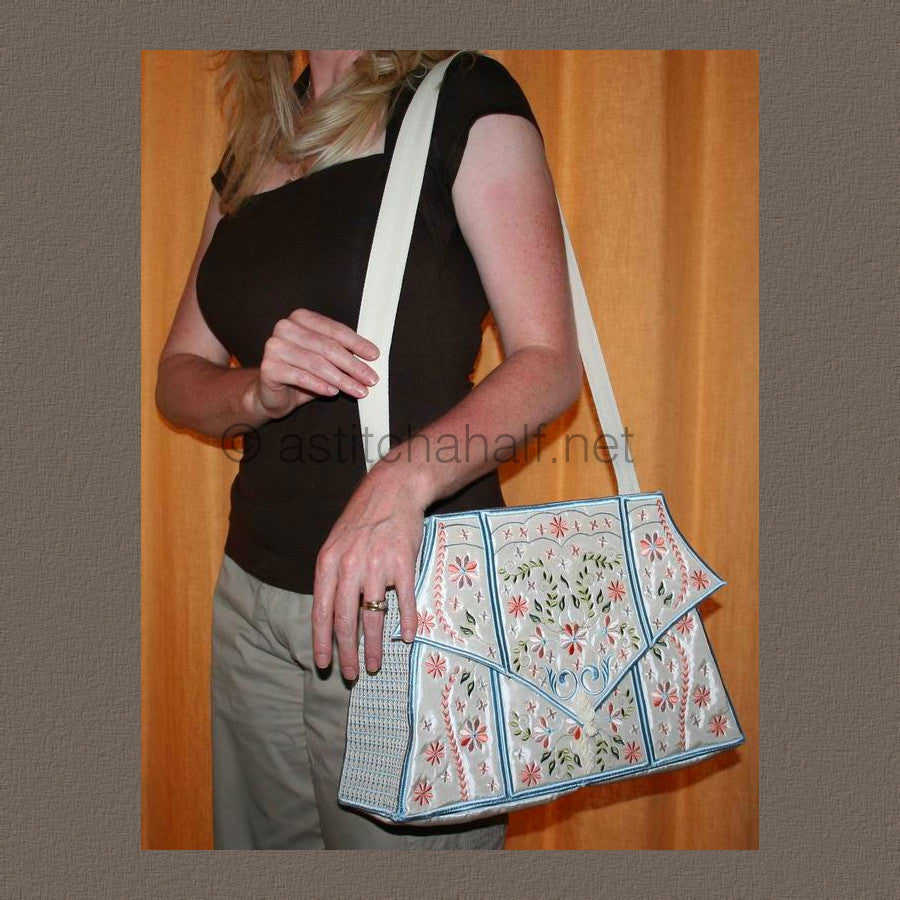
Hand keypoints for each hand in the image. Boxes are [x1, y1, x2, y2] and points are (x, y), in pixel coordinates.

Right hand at [249, 309, 379, 419]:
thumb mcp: (325, 360)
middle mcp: (285, 328)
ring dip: (341, 379)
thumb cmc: (303, 373)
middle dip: (353, 365)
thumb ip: (342, 353)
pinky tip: (333, 393)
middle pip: (327, 347)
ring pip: (316, 363)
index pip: (334, 330)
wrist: (272, 394)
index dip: (357, 343)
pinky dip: (319, 385)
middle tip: (371, 379)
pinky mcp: (268, 367)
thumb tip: (371, 357)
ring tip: (358, 390)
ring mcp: (274, 346)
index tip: (374, 356)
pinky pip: (300, 376)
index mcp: (301, 318)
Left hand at [312, 462, 430, 679]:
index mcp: (329, 563)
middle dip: (347, 652)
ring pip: (374, 616)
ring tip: (374, 664)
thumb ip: (331, 576)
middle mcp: (350, 567)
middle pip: (345, 620)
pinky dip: (407, 622)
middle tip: (351, 673)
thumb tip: (329, 613)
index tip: (323, 664)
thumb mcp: (336, 543)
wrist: (393, 490)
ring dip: (374, 645)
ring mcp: (377, 566)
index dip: (321, 641)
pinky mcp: (403, 564)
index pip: (321, 611)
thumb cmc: (363, 518)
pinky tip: (407, 638)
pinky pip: (404, 601)